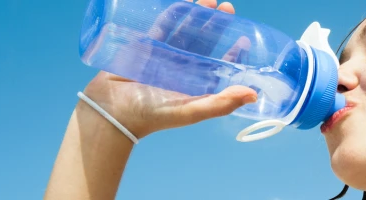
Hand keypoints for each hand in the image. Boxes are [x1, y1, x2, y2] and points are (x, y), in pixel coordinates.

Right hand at [81, 0, 253, 138]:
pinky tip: (184, 1)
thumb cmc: (152, 115)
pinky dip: (172, 13)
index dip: (232, 52)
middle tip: (228, 8)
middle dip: (217, 25)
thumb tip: (254, 94)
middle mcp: (181, 70)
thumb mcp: (191, 111)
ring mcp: (163, 56)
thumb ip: (221, 103)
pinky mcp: (144, 46)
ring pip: (183, 31)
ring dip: (197, 15)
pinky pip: (160, 25)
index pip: (219, 65)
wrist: (111, 112)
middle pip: (204, 43)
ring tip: (209, 0)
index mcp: (195, 85)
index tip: (244, 38)